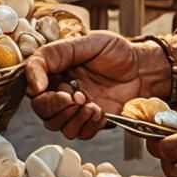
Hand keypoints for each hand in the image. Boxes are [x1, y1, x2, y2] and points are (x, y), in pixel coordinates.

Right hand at [25, 31, 149, 139]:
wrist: (145, 68)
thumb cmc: (117, 51)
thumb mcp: (87, 42)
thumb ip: (56, 54)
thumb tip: (34, 83)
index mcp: (56, 70)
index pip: (32, 87)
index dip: (38, 91)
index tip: (54, 88)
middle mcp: (62, 90)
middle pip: (42, 111)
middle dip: (57, 107)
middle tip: (78, 96)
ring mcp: (76, 108)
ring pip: (58, 126)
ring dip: (74, 118)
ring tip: (93, 104)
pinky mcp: (91, 121)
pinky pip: (79, 134)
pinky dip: (89, 125)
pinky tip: (101, 111)